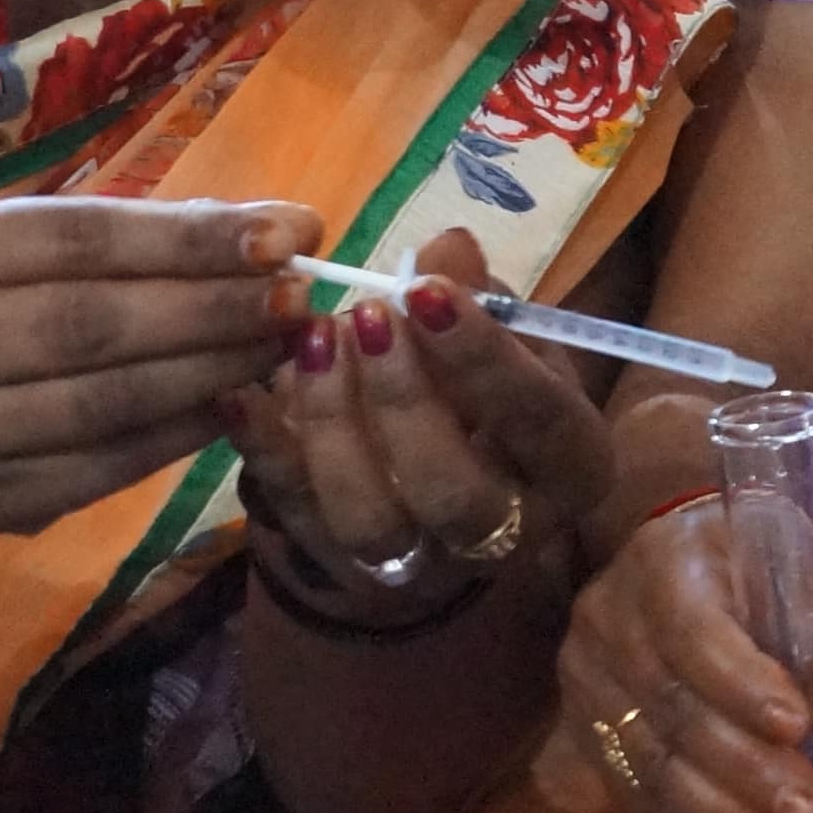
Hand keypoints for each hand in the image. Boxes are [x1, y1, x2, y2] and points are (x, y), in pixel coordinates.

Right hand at [0, 195, 321, 551]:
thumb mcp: (19, 257)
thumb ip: (138, 238)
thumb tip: (284, 226)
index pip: (76, 235)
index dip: (188, 238)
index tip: (287, 234)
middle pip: (90, 322)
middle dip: (210, 308)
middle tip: (300, 297)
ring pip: (102, 403)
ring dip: (209, 374)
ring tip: (282, 349)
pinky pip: (102, 468)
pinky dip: (179, 436)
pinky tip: (236, 408)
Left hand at [229, 227, 616, 622]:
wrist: (442, 482)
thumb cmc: (489, 392)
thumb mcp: (504, 339)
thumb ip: (478, 296)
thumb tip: (448, 246)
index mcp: (570, 466)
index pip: (540, 422)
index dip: (485, 359)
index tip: (427, 292)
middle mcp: (505, 533)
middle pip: (453, 495)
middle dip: (403, 402)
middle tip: (364, 318)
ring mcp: (418, 564)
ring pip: (370, 521)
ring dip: (334, 426)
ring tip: (312, 342)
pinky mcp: (339, 566)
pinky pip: (294, 515)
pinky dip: (264, 450)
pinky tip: (243, 390)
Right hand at [535, 454, 812, 812]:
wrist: (689, 562)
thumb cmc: (756, 564)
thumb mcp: (800, 580)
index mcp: (664, 564)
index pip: (694, 632)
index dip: (743, 684)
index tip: (800, 728)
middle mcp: (609, 622)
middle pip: (675, 710)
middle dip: (748, 771)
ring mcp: (590, 682)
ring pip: (654, 764)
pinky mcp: (588, 733)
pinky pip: (641, 793)